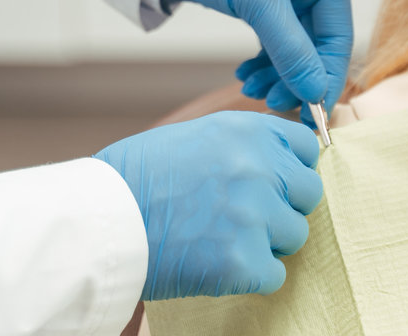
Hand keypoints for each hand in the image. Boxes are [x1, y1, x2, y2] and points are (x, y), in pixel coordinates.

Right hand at [94, 112, 323, 299]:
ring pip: (295, 234)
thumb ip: (242, 145)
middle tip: (245, 216)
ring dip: (267, 241)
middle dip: (283, 206)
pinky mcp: (244, 262)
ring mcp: (254, 215)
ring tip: (223, 239)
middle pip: (308, 192)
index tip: (274, 182)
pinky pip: (275, 274)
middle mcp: (258, 167)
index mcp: (247, 131)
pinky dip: (250, 276)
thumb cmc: (135, 178)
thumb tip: (278, 160)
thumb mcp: (195, 136)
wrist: (99, 222)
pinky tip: (217, 264)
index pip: (305, 147)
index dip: (291, 167)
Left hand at [162, 0, 352, 121]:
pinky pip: (276, 44)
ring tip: (251, 90)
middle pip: (318, 45)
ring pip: (296, 49)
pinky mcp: (268, 5)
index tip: (313, 112)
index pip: (339, 35)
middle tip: (274, 103)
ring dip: (278, 75)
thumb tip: (315, 93)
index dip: (327, 75)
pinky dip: (264, 64)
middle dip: (297, 78)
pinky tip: (245, 76)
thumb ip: (289, 48)